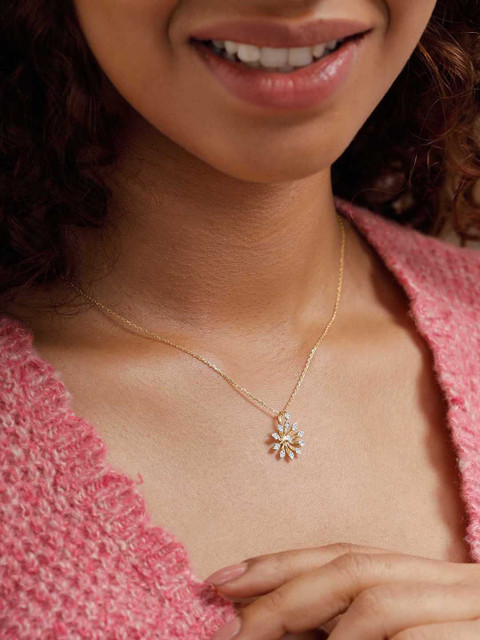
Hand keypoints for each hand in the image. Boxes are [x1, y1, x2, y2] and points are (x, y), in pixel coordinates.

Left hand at [207, 542, 479, 638]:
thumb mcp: (406, 630)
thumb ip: (353, 625)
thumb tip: (280, 628)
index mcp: (428, 578)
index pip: (345, 554)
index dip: (281, 563)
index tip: (221, 580)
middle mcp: (452, 584)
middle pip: (355, 569)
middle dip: (285, 596)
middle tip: (230, 632)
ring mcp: (471, 614)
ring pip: (379, 604)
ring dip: (324, 632)